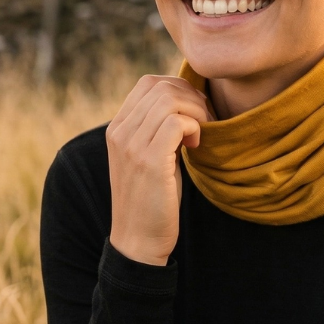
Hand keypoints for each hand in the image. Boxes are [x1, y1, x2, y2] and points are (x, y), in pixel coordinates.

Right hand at [106, 75, 210, 266]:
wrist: (138, 240)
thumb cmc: (153, 200)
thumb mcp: (150, 157)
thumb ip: (159, 130)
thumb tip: (189, 103)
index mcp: (118, 128)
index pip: (148, 83)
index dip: (179, 89)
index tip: (196, 113)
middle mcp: (120, 132)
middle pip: (161, 86)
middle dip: (192, 98)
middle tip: (206, 122)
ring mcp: (132, 145)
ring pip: (170, 99)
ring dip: (196, 112)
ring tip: (201, 134)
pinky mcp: (148, 160)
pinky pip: (177, 122)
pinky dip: (194, 128)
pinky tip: (196, 147)